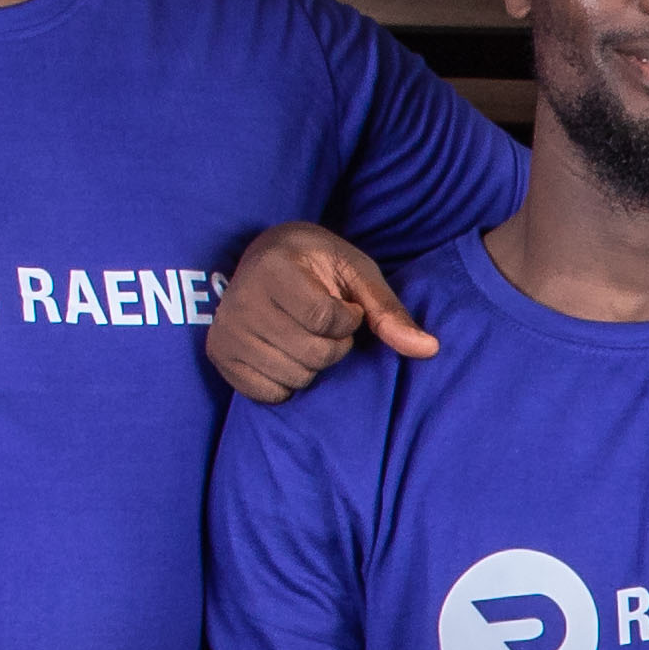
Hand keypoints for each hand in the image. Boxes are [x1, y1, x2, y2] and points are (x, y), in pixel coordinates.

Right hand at [204, 219, 443, 401]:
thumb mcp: (357, 273)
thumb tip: (429, 349)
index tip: (342, 305)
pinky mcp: (220, 356)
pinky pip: (269, 394)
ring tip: (303, 333)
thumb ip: (389, 311)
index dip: (347, 320)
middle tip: (324, 323)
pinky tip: (285, 351)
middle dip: (334, 345)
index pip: (325, 319)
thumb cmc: (319, 264)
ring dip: (313, 363)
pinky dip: (288, 381)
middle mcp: (240, 301)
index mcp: (274, 269)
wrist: (267, 255)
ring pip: (294, 377)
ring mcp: (226, 332)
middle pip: (312, 353)